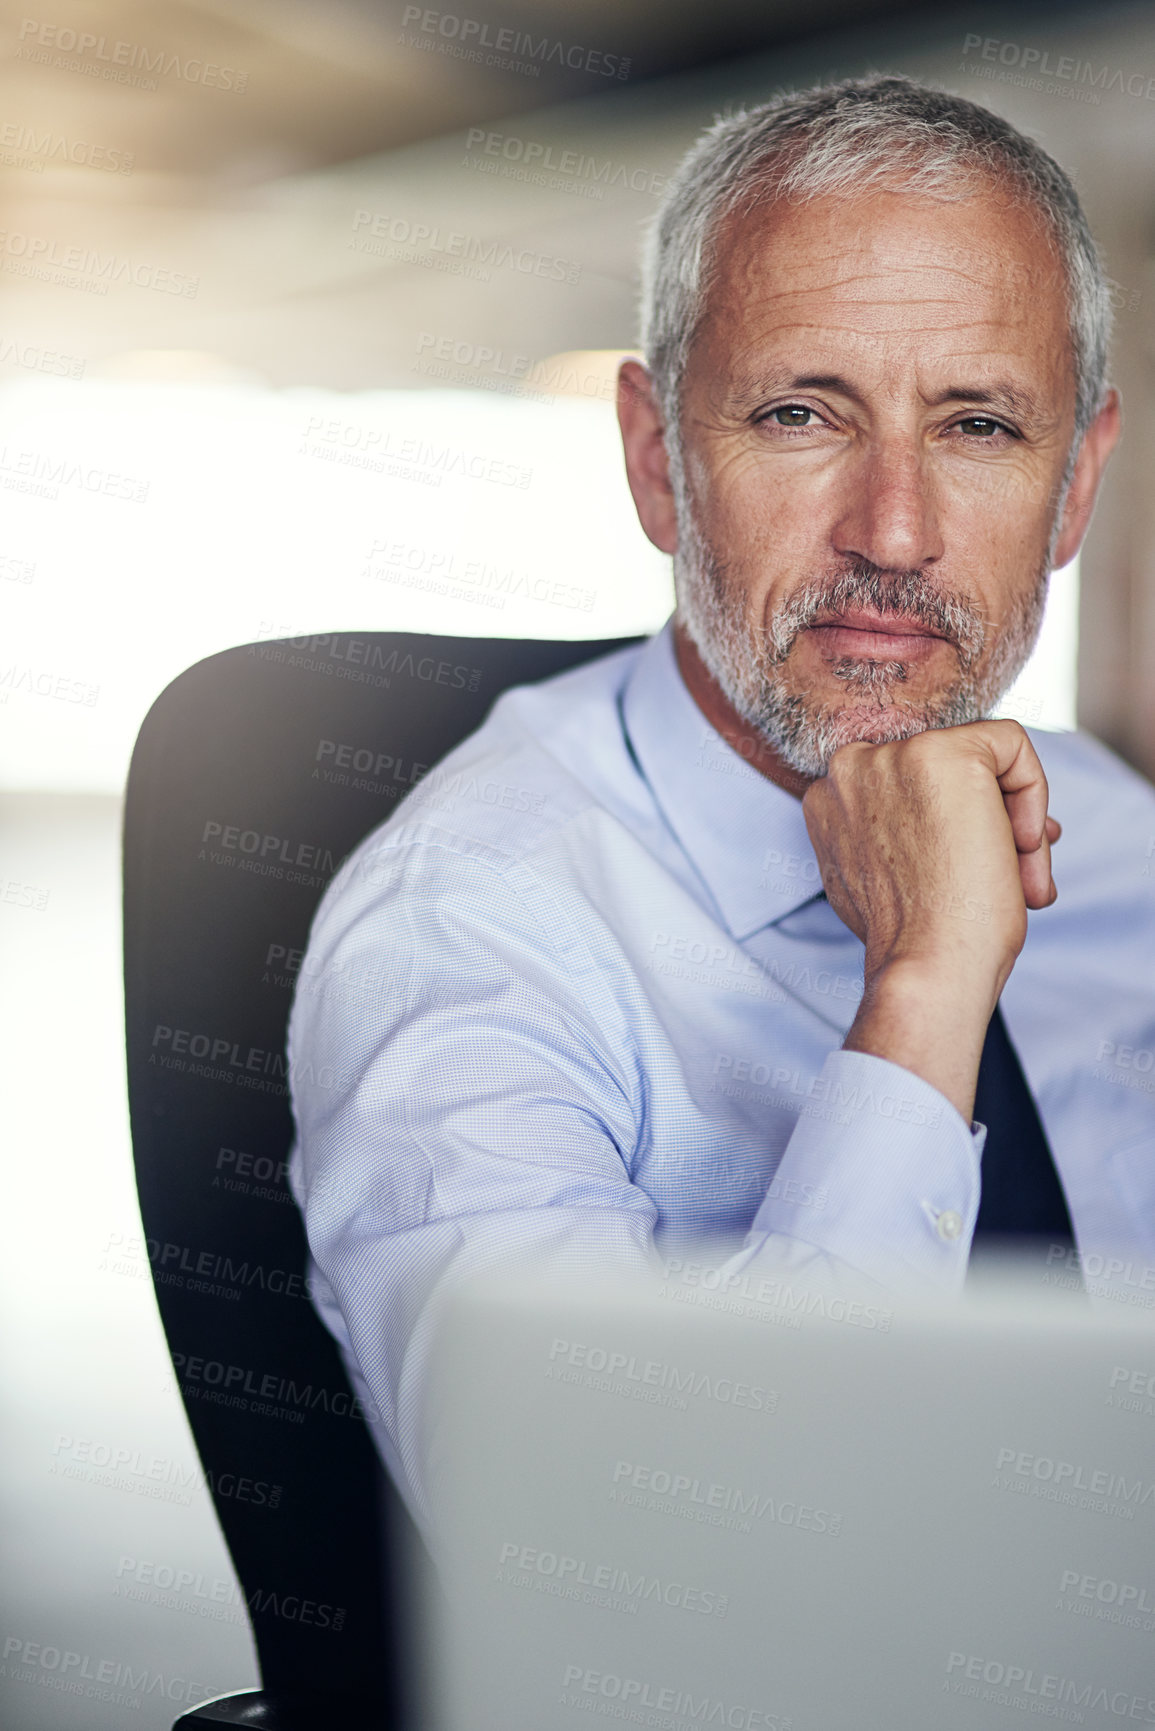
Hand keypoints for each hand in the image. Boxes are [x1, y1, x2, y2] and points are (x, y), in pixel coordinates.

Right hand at [801, 721, 1059, 1121]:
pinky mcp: (946, 752)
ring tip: (1023, 880)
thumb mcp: (888, 879)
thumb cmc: (914, 942)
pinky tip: (1024, 846)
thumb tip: (989, 822)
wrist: (926, 965)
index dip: (955, 821)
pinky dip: (1033, 791)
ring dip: (1012, 820)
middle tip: (1018, 875)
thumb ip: (907, 838)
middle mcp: (850, 768)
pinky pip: (1011, 745)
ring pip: (980, 760)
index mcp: (829, 800)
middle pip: (943, 769)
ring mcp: (894, 756)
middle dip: (991, 820)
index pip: (907, 785)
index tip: (982, 863)